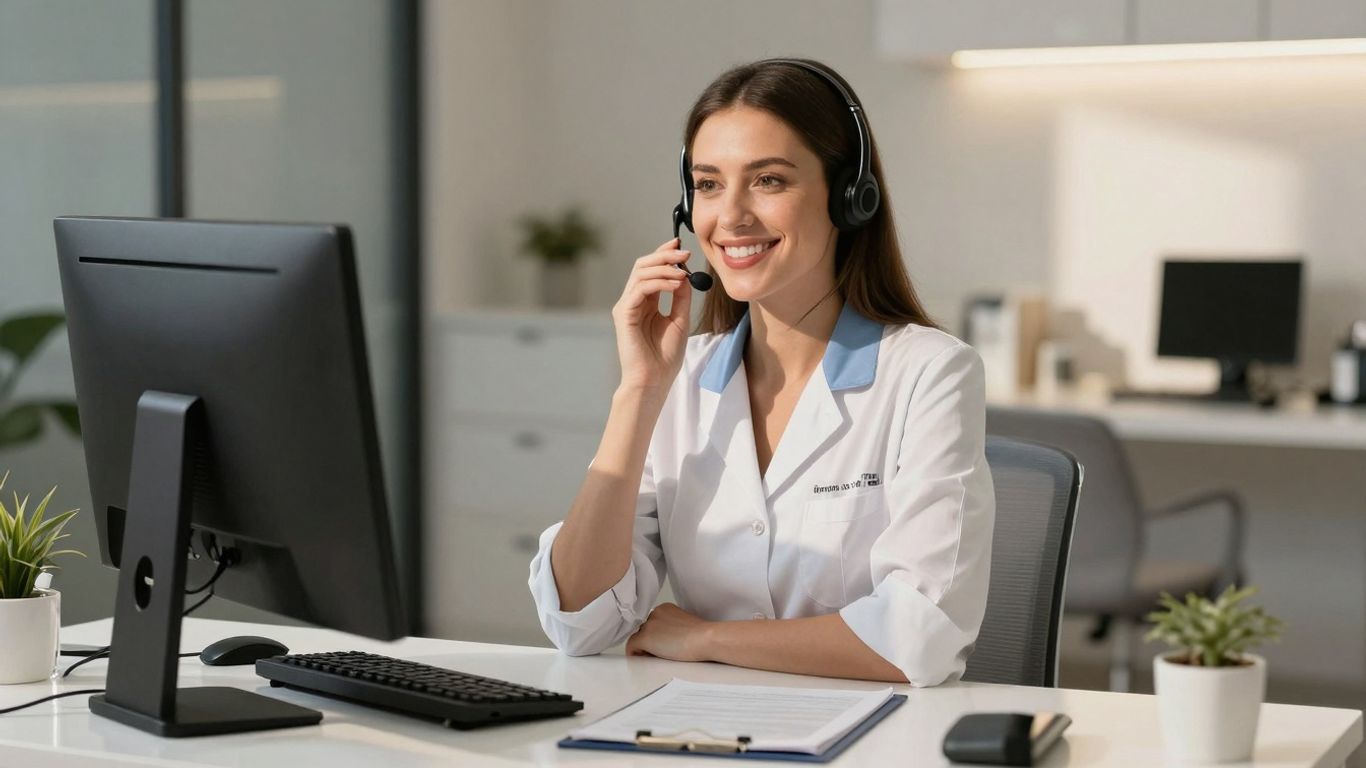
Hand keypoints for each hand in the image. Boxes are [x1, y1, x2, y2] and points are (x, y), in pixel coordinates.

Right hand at [611, 238, 695, 392]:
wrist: (654, 381)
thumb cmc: (665, 357)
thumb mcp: (680, 320)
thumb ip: (681, 297)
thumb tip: (685, 274)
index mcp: (645, 302)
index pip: (651, 269)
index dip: (663, 254)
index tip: (680, 245)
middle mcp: (633, 301)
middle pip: (643, 266)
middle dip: (664, 255)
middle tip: (684, 253)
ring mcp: (626, 307)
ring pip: (640, 273)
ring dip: (664, 267)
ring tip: (683, 270)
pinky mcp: (624, 314)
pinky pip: (639, 289)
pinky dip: (658, 282)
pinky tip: (675, 284)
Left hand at [626, 602, 712, 661]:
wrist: (705, 639)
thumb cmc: (702, 636)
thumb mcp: (685, 626)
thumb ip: (673, 628)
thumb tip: (666, 641)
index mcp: (666, 608)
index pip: (653, 623)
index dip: (656, 637)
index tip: (662, 646)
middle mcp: (655, 612)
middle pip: (644, 630)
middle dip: (650, 642)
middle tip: (661, 654)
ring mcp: (649, 624)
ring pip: (638, 638)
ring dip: (645, 649)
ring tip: (659, 657)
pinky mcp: (645, 637)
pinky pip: (632, 647)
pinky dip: (635, 654)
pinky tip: (645, 660)